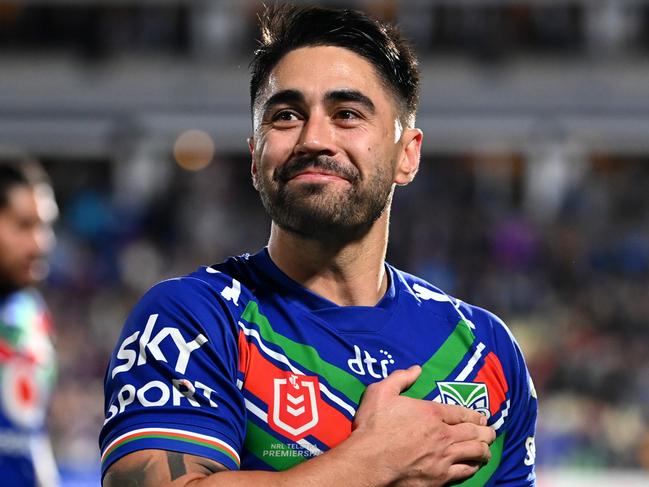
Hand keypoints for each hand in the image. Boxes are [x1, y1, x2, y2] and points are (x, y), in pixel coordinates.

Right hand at [351, 365, 495, 486]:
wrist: (368, 461)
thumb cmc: (373, 427)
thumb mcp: (380, 392)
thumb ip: (400, 378)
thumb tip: (416, 369)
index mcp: (431, 412)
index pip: (461, 413)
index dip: (474, 415)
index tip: (482, 418)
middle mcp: (443, 434)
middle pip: (474, 432)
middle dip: (486, 432)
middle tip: (491, 432)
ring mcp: (443, 457)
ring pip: (475, 452)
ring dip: (484, 449)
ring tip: (487, 449)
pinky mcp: (440, 477)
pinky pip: (465, 471)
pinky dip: (473, 467)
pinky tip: (474, 465)